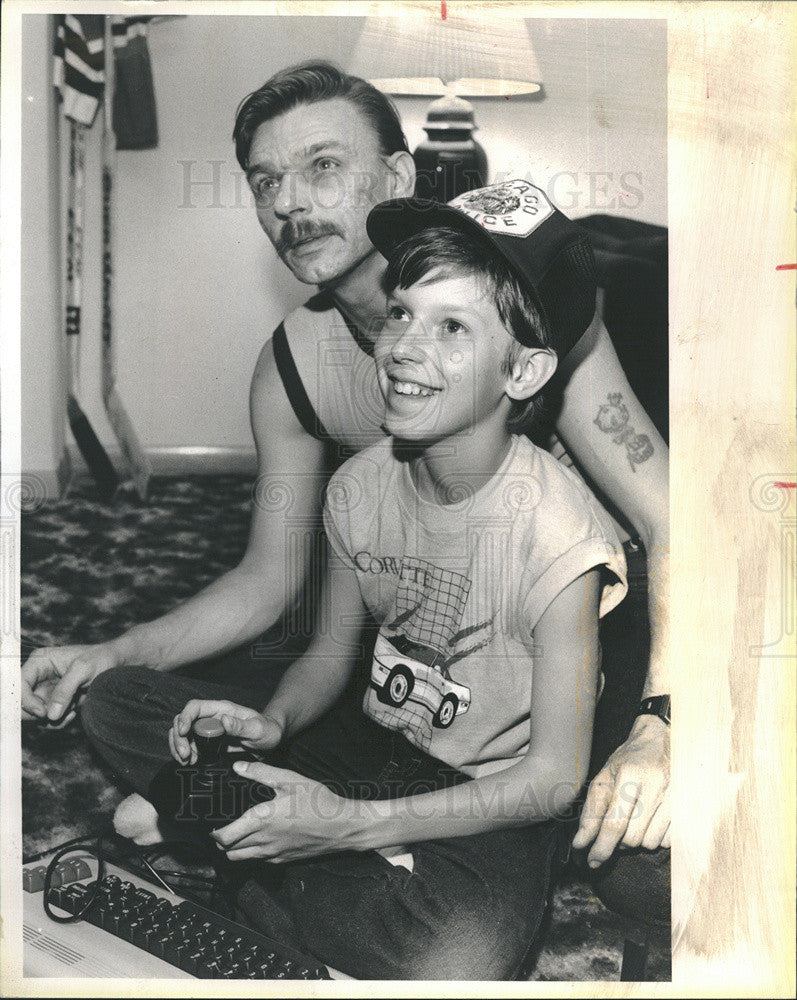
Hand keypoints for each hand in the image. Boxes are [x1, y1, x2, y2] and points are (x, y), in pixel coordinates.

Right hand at [21, 643, 119, 725]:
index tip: (42, 712)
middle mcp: (38, 677)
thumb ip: (66, 689)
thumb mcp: (84, 669)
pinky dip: (58, 722)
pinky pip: (47, 720)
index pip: (19, 684)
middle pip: (21, 702)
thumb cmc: (101, 658)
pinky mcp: (54, 704)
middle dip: (37, 713)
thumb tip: (50, 714)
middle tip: (56, 715)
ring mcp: (45, 692)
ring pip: (33, 715)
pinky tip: (73, 712)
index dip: (26, 700)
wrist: (115, 664)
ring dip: (51, 719)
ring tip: (71, 710)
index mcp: (40, 661)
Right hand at [169, 699, 283, 763]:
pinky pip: (191, 743)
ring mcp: (209, 728)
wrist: (271, 741)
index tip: (184, 733)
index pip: (195, 707)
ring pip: (184, 732)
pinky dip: (185, 752)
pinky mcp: (209, 741)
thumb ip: (241, 726)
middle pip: (184, 720)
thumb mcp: (258, 729)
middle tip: (185, 755)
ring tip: (186, 761)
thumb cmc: (267, 730)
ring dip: (179, 746)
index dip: (185, 717)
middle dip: (179, 737)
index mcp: (222, 709)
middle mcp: (212, 716)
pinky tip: (190, 761)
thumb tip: (224, 721)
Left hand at [211, 760, 355, 862]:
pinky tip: (259, 838)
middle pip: (228, 851)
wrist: (343, 826)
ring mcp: (273, 854)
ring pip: (240, 859)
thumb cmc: (319, 802)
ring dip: (233, 849)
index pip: (224, 837)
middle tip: (222, 825)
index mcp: (261, 820)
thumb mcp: (291, 779)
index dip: (212, 831)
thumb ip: (261, 773)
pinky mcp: (282, 860)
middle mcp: (263, 841)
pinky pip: (258, 861)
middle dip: (220, 840)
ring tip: (237, 833)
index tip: (211, 821)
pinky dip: (251, 853)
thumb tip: (238, 767)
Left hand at [572, 714, 669, 866]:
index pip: (615, 823)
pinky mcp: (690, 806)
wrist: (664, 739)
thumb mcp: (606, 776)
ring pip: (650, 842)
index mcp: (631, 774)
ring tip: (634, 819)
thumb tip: (581, 842)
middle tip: (615, 828)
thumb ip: (592, 809)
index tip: (592, 861)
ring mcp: (677, 796)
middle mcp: (656, 785)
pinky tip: (652, 819)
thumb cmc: (630, 759)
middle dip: (618, 841)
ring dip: (637, 839)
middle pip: (632, 837)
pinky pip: (668, 841)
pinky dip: (656, 837)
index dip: (601, 847)